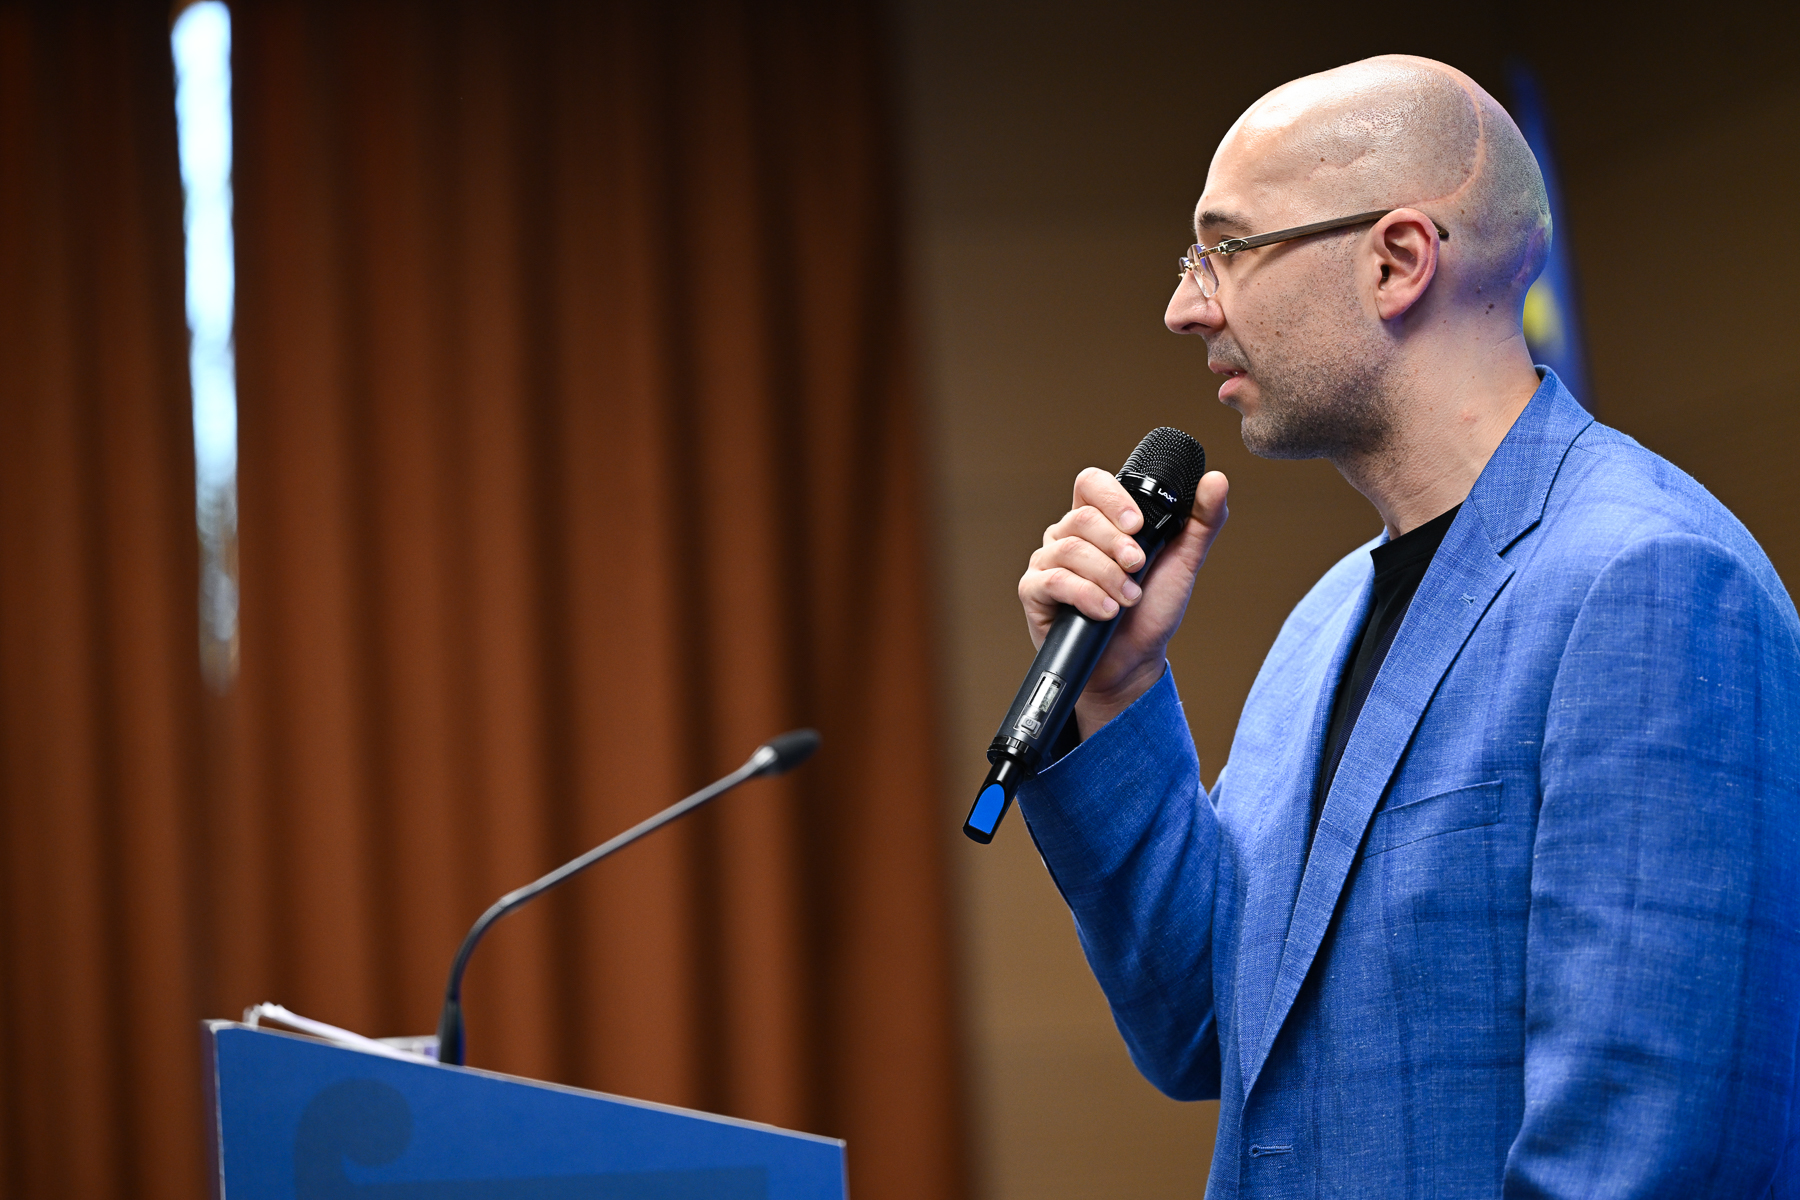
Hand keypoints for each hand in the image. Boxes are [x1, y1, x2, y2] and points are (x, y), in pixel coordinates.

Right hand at [1019, 467, 1229, 736]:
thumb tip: (1216, 481)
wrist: (1132, 662)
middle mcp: (1069, 536)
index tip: (1138, 524)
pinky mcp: (1034, 591)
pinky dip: (1085, 595)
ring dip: (1107, 576)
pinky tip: (1105, 611)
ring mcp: (1049, 562)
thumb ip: (1202, 521)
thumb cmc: (1152, 610)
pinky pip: (1053, 580)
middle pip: (1082, 518)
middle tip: (1138, 568)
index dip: (1112, 498)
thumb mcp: (1184, 562)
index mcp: (1100, 521)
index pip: (1092, 484)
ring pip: (1070, 549)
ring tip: (1127, 599)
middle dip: (1117, 545)